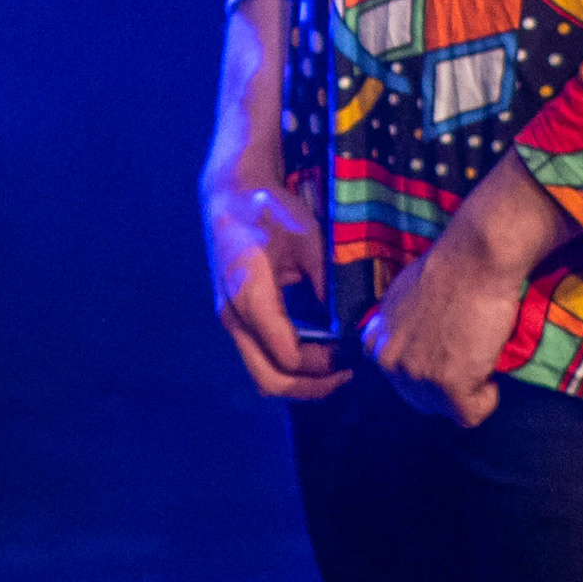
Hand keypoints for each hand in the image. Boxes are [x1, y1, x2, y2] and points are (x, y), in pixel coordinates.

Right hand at [202, 170, 348, 400]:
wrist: (229, 194)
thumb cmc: (269, 211)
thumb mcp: (308, 239)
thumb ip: (328, 282)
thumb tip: (353, 322)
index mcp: (251, 297)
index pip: (287, 357)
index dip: (322, 365)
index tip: (350, 353)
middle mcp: (234, 316)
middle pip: (270, 380)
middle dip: (312, 387)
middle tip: (345, 374)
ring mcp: (231, 319)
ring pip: (262, 374)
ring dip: (298, 381)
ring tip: (333, 367)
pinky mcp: (235, 317)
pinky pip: (260, 357)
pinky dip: (287, 366)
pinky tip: (315, 351)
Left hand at [361, 158, 573, 425]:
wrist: (473, 261)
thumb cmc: (446, 272)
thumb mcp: (400, 301)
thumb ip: (396, 331)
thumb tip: (406, 347)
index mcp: (376, 342)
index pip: (396, 378)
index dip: (425, 369)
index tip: (444, 352)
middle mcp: (389, 362)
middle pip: (419, 400)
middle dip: (445, 385)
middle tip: (467, 357)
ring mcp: (417, 375)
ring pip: (444, 409)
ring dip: (467, 390)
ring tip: (478, 358)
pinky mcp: (449, 384)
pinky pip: (469, 416)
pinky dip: (485, 401)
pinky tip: (489, 376)